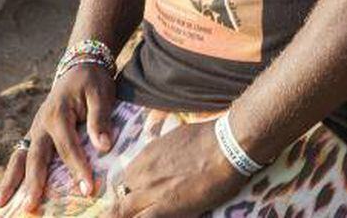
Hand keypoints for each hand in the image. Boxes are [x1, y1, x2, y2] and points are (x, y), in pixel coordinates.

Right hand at [0, 64, 115, 211]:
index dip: (78, 169)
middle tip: (30, 207)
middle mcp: (41, 124)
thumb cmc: (92, 82)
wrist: (79, 68)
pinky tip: (5, 195)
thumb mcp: (101, 94)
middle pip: (35, 157)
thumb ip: (100, 119)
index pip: (68, 147)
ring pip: (20, 159)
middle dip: (33, 184)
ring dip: (10, 182)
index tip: (88, 189)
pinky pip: (21, 158)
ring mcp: (34, 131)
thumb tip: (104, 146)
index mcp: (58, 114)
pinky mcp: (34, 136)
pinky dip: (13, 176)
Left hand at [108, 120, 244, 216]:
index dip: (129, 191)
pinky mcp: (165, 207)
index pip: (126, 178)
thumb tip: (164, 155)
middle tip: (129, 212)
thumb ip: (163, 151)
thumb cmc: (208, 138)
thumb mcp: (176, 136)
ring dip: (124, 215)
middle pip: (121, 196)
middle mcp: (143, 173)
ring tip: (124, 216)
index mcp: (146, 155)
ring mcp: (151, 191)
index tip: (134, 197)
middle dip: (123, 208)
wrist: (226, 147)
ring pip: (122, 211)